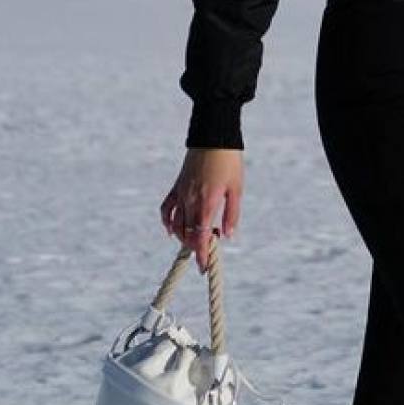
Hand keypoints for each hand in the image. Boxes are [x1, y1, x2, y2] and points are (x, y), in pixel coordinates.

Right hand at [160, 147, 243, 271]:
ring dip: (185, 237)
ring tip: (197, 241)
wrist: (213, 135)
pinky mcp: (177, 186)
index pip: (201, 237)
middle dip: (196, 248)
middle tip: (208, 252)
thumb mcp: (237, 188)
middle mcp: (190, 201)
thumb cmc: (229, 161)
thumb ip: (231, 214)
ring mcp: (181, 193)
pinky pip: (166, 208)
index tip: (204, 269)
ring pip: (176, 224)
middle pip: (188, 234)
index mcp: (206, 203)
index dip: (202, 255)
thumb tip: (228, 236)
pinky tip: (172, 230)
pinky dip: (167, 222)